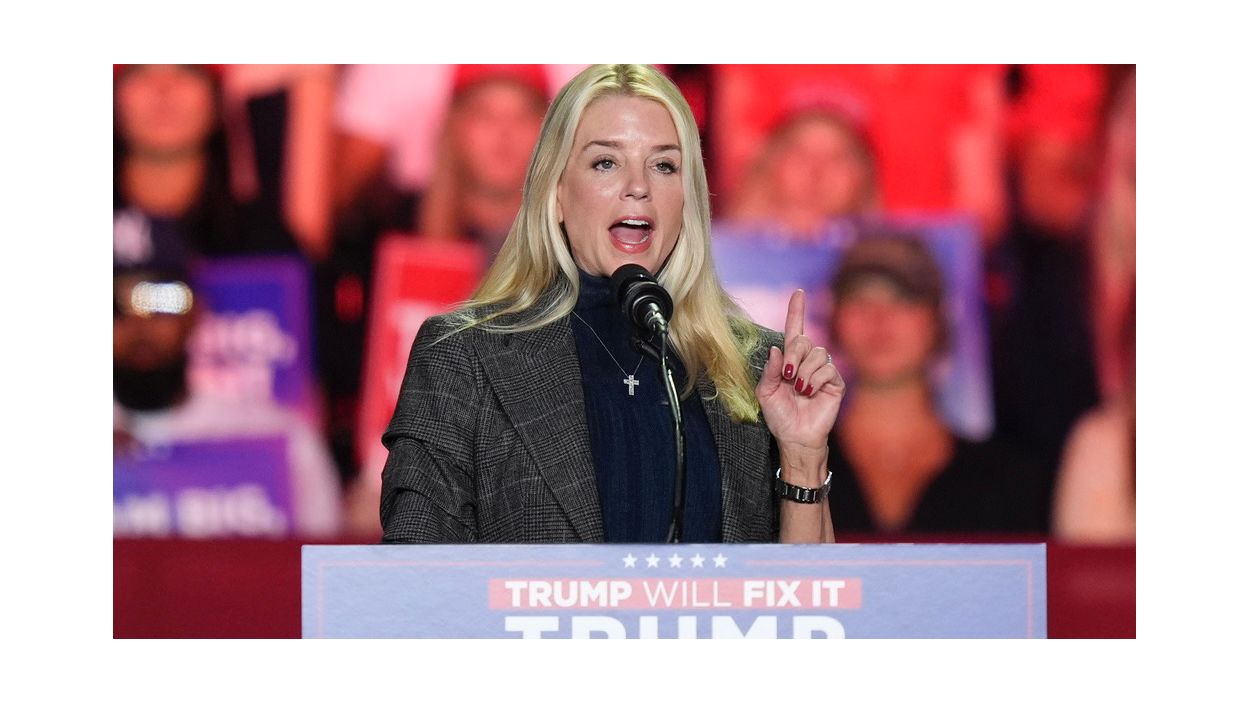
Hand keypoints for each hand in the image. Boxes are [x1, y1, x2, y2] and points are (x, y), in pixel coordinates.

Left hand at [755, 289, 845, 454]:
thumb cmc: (779, 415)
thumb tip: (777, 348)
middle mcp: (808, 361)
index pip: (795, 329)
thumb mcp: (765, 392)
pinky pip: (827, 369)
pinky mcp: (835, 382)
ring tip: (799, 389)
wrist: (794, 436)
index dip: (797, 310)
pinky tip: (809, 392)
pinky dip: (815, 379)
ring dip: (804, 371)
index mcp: (790, 360)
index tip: (798, 292)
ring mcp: (823, 371)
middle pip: (804, 341)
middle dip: (793, 355)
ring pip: (817, 354)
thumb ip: (770, 370)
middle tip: (787, 374)